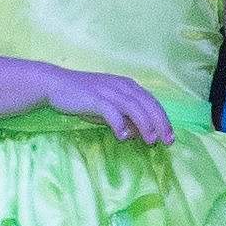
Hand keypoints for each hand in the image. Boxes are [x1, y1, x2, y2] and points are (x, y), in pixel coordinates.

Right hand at [42, 66, 175, 143]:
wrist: (55, 84)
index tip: (170, 135)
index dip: (163, 119)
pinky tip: (123, 136)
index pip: (151, 102)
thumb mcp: (108, 107)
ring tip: (150, 140)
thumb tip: (138, 133)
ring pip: (134, 107)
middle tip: (167, 141)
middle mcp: (121, 86)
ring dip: (144, 124)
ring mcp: (108, 91)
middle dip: (160, 123)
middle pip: (147, 104)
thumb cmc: (82, 96)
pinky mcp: (94, 98)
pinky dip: (119, 123)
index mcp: (127, 85)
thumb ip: (124, 117)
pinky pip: (111, 111)